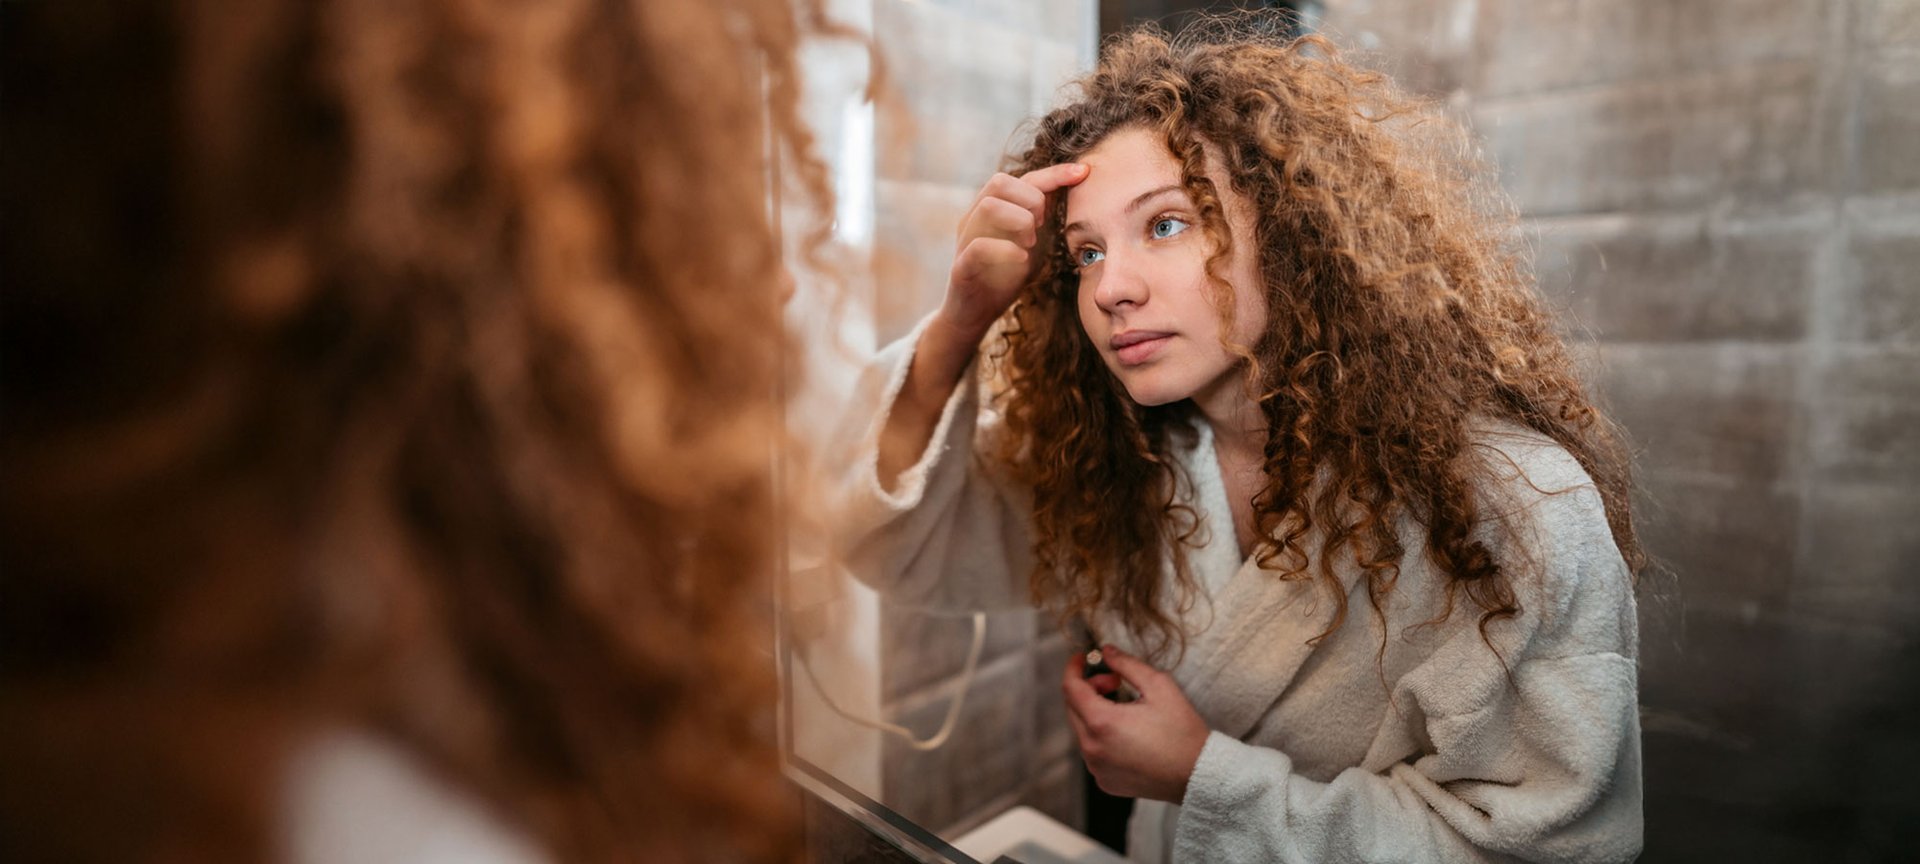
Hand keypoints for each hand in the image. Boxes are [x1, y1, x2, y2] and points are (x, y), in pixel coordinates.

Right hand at [938, 163, 1088, 339]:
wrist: (975, 314)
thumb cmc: (1004, 275)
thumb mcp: (1030, 242)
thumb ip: (1042, 218)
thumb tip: (1072, 190)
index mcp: (991, 209)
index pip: (1022, 178)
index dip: (1054, 173)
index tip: (1083, 173)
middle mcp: (974, 218)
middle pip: (999, 182)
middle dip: (1031, 199)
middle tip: (1043, 225)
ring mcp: (964, 241)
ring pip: (988, 206)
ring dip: (1019, 221)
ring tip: (1030, 244)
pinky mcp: (961, 267)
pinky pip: (979, 246)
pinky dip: (1006, 250)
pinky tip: (1021, 260)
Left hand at [1061, 644, 1210, 802]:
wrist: (1198, 774)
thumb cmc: (1182, 731)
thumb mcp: (1158, 686)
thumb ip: (1127, 664)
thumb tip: (1105, 651)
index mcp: (1102, 723)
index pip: (1071, 688)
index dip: (1074, 668)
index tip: (1083, 658)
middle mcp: (1092, 748)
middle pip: (1073, 708)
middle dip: (1089, 688)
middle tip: (1116, 683)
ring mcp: (1096, 768)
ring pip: (1082, 730)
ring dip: (1095, 713)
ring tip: (1125, 709)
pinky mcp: (1105, 781)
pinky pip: (1093, 751)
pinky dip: (1101, 737)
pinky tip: (1127, 734)